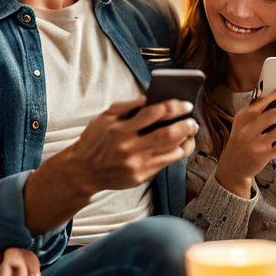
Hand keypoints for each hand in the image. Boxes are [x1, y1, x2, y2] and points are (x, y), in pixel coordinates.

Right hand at [64, 96, 197, 195]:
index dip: (173, 107)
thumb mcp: (103, 117)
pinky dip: (176, 153)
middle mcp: (129, 148)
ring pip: (171, 152)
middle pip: (168, 134)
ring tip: (191, 133)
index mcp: (120, 129)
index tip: (185, 104)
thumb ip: (126, 106)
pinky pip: (165, 164)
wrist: (82, 171)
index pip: (154, 113)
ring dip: (186, 141)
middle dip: (185, 125)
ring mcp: (136, 164)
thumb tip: (149, 98)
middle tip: (193, 120)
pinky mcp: (140, 177)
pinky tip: (180, 146)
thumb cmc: (94, 141)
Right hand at [213, 87, 275, 196]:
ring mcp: (257, 143)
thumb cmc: (239, 143)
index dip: (274, 96)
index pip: (261, 103)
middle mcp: (249, 129)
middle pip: (275, 114)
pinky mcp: (265, 154)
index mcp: (243, 118)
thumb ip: (251, 112)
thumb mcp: (239, 124)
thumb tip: (265, 97)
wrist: (233, 167)